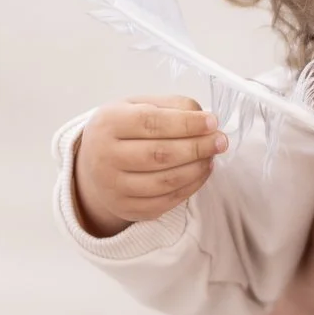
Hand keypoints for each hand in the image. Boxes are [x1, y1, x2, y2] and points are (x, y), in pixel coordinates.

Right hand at [70, 96, 226, 236]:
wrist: (92, 164)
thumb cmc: (123, 129)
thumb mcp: (138, 106)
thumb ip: (171, 106)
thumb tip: (204, 117)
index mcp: (108, 124)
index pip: (151, 122)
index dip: (186, 123)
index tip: (212, 122)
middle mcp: (104, 157)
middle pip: (160, 154)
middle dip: (197, 147)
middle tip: (221, 141)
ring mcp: (113, 187)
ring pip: (165, 181)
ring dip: (197, 168)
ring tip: (212, 155)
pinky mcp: (126, 208)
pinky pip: (165, 202)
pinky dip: (190, 187)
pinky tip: (202, 172)